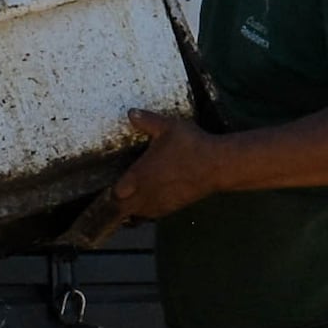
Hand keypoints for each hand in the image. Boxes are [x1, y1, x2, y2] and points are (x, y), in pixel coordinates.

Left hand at [99, 109, 221, 222]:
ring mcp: (159, 203)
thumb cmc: (190, 145)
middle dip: (117, 202)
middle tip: (117, 191)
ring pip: (136, 214)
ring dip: (130, 207)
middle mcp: (146, 193)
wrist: (217, 166)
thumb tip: (130, 112)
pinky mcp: (172, 208)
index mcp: (139, 175)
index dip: (110, 189)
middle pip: (122, 208)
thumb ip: (147, 120)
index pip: (115, 192)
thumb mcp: (168, 126)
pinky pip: (151, 216)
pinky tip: (148, 200)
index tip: (110, 181)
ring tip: (129, 197)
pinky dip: (145, 211)